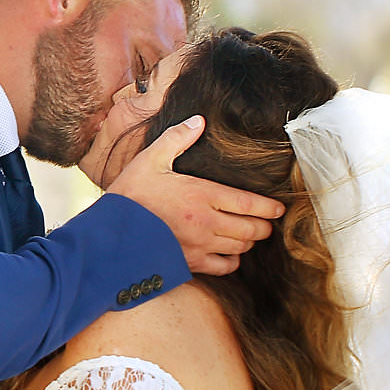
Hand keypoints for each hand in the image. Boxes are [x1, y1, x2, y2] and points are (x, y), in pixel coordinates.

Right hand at [106, 117, 284, 276]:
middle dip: (264, 227)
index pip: (250, 204)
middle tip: (266, 223)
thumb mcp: (150, 160)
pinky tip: (228, 253)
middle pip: (252, 230)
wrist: (110, 235)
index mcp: (202, 195)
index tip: (279, 209)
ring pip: (241, 248)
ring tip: (249, 235)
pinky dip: (232, 261)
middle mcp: (207, 222)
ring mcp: (200, 245)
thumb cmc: (130, 195)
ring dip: (249, 242)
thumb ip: (177, 139)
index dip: (270, 209)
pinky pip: (224, 267)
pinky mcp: (191, 263)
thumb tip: (199, 122)